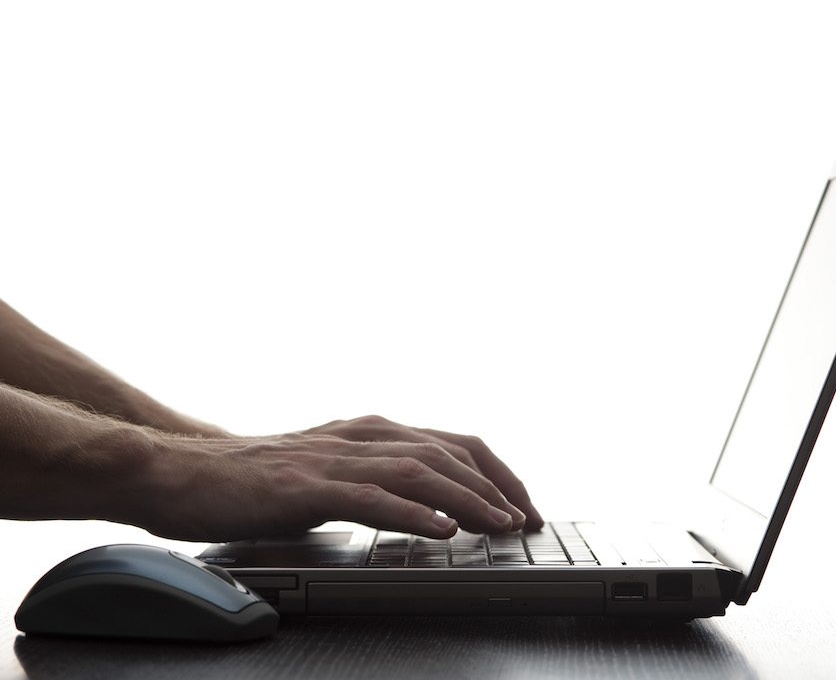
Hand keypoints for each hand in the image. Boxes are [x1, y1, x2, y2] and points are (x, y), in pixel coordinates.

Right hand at [134, 417, 542, 542]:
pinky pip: (370, 495)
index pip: (453, 443)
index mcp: (372, 431)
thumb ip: (376, 480)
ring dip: (468, 498)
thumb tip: (428, 509)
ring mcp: (335, 458)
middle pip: (449, 452)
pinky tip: (441, 528)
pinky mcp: (306, 485)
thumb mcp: (332, 472)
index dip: (496, 473)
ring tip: (500, 524)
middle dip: (498, 487)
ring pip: (419, 470)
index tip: (522, 504)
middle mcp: (361, 436)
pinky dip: (412, 511)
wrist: (184, 471)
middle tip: (527, 520)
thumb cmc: (257, 478)